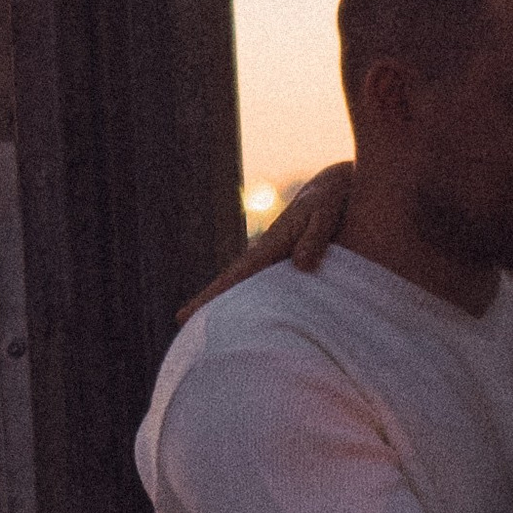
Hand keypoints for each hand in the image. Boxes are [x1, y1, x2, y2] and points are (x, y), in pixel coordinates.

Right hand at [176, 163, 351, 325]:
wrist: (332, 188)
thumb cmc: (329, 200)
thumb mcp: (325, 216)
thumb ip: (314, 240)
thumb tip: (302, 266)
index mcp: (271, 243)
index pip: (238, 273)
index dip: (216, 293)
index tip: (193, 307)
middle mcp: (266, 252)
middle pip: (232, 280)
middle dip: (208, 299)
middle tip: (180, 320)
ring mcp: (273, 258)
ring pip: (246, 284)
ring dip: (226, 301)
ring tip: (204, 323)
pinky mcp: (285, 262)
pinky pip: (266, 285)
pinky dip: (251, 298)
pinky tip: (246, 315)